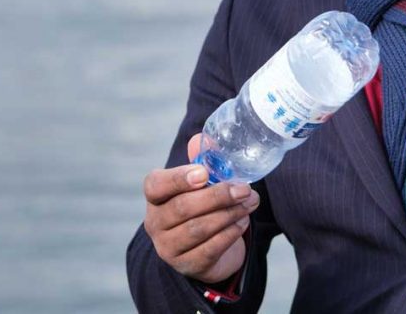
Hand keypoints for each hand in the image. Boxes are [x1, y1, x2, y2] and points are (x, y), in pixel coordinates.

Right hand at [142, 133, 259, 282]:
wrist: (205, 248)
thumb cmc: (201, 206)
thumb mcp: (200, 183)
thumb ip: (201, 160)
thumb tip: (205, 139)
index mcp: (156, 197)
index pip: (155, 185)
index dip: (178, 179)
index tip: (204, 174)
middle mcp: (155, 223)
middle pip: (183, 207)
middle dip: (218, 196)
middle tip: (244, 188)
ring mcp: (168, 247)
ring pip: (199, 229)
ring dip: (229, 213)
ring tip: (250, 203)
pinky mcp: (187, 265)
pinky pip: (210, 249)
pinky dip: (230, 233)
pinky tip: (242, 221)